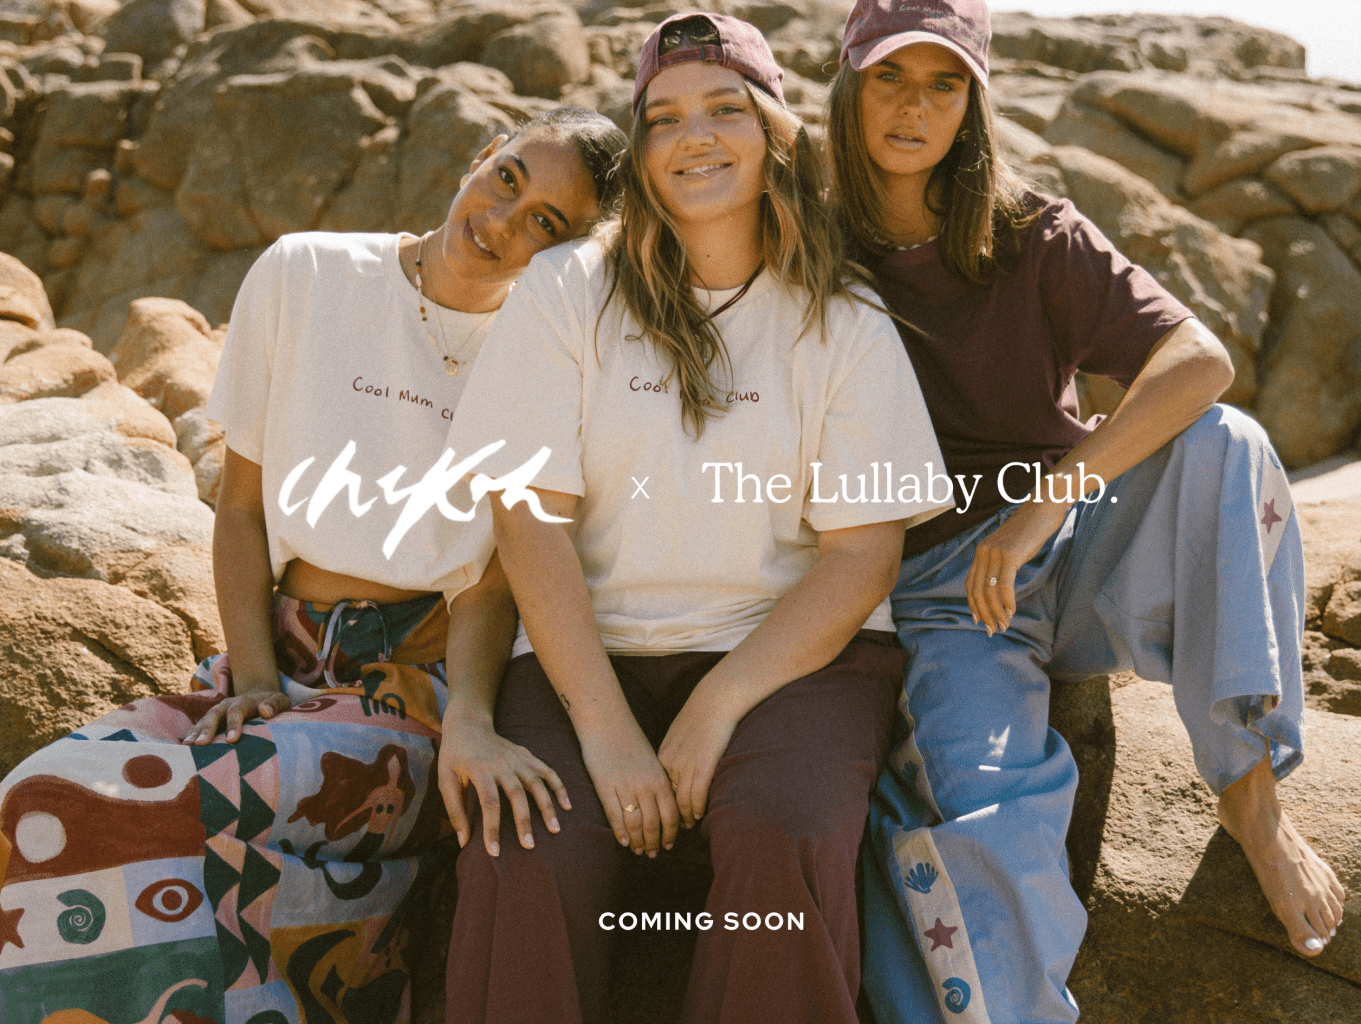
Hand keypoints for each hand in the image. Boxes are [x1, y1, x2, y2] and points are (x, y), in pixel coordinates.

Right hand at [182, 686, 289, 743]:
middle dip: (207, 729)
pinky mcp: (208, 722)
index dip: (234, 724)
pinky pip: (196, 728)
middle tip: (201, 744)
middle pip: (214, 715)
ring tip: (188, 747)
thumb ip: (275, 704)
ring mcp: (215, 713)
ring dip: (194, 733)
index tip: (232, 740)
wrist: (259, 698)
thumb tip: (265, 711)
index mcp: (244, 701)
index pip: (237, 711)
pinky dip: (189, 736)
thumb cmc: (272, 704)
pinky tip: (183, 749)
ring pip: (202, 721)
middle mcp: (225, 705)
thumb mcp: (280, 700)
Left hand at [438, 713, 569, 856]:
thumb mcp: (444, 779)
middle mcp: (502, 763)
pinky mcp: (526, 755)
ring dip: (547, 805)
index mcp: (480, 769)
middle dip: (524, 821)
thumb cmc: (454, 755)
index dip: (492, 828)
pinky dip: (558, 786)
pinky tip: (566, 804)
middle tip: (529, 846)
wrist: (468, 723)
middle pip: (517, 794)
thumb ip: (454, 810)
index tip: (495, 852)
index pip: (489, 802)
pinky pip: (546, 771)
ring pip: (537, 782)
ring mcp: (517, 758)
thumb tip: (463, 842)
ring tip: (555, 829)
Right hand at [578, 717, 678, 857]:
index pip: (671, 815)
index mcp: (660, 779)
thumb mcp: (652, 761)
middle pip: (654, 824)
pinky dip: (620, 832)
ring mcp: (625, 787)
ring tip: (638, 851)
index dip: (671, 834)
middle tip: (653, 854)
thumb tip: (664, 806)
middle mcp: (646, 786)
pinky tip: (623, 842)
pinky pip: (615, 816)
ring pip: (635, 824)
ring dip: (638, 842)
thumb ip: (658, 783)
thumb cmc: (630, 741)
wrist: (607, 722)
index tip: (669, 845)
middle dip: (655, 842)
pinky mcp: (605, 787)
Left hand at [658, 686, 739, 828]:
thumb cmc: (700, 716)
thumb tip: (675, 770)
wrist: (715, 700)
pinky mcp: (703, 766)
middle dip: (667, 818)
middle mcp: (671, 763)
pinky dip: (696, 808)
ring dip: (684, 817)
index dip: (659, 806)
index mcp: (663, 756)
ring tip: (687, 827)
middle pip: (666, 799)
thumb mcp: (678, 735)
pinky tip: (699, 815)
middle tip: (672, 830)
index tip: (661, 818)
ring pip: (681, 801)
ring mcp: (687, 765)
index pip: (657, 790)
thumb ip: (675, 754)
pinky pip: (697, 795)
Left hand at [966, 498, 1067, 634]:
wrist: (1043, 508)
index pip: (970, 584)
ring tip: (1004, 625)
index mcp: (981, 551)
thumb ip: (1001, 564)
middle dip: (984, 613)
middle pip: (977, 591)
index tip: (979, 620)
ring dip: (996, 612)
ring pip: (989, 591)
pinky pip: (1004, 585)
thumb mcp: (1010, 548)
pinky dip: (1007, 601)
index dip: (973, 604)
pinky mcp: (1010, 555)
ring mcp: (995, 553)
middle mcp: (983, 552)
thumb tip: (999, 587)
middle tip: (993, 630)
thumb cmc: (1030, 530)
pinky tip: (1011, 611)